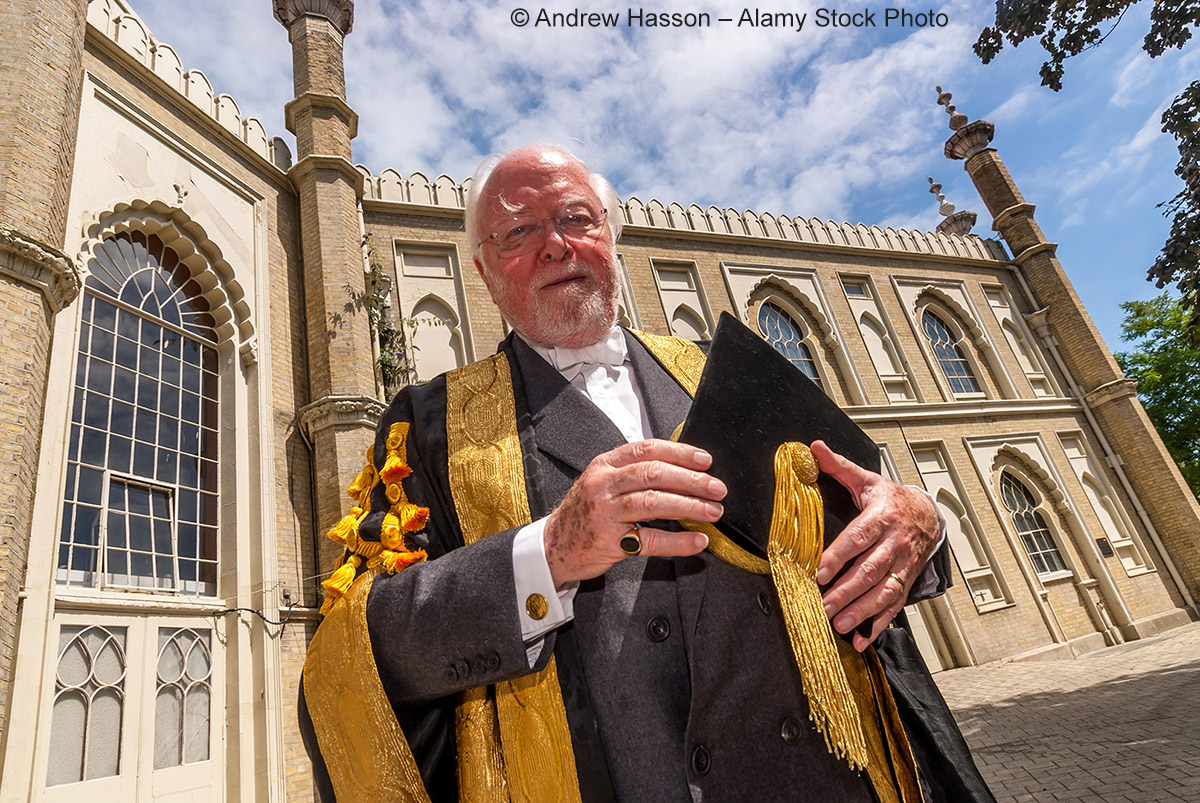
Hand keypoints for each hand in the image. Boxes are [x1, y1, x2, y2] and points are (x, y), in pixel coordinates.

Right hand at [543, 439, 724, 588]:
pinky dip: (678, 540)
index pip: (647, 450)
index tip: (705, 461)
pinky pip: (650, 539)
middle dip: (691, 480)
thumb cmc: (584, 513)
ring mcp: (605, 512)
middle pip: (654, 474)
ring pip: (654, 503)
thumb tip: (681, 471)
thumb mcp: (601, 483)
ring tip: (713, 512)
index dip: (679, 452)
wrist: (553, 546)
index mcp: (605, 464)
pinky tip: (697, 540)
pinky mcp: (609, 541)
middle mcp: (603, 484)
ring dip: (689, 506)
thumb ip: (632, 473)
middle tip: (717, 488)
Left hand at [811, 440, 940, 651]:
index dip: (839, 555)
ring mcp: (903, 564)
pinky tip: (862, 640)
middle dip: (847, 590)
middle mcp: (895, 543)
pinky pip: (895, 605)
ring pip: (884, 591)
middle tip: (825, 606)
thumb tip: (814, 448)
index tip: (819, 570)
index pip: (859, 536)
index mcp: (882, 516)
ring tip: (840, 625)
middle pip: (870, 569)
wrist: (929, 513)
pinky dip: (879, 625)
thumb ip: (839, 467)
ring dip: (862, 611)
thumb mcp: (867, 480)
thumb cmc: (891, 498)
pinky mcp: (907, 580)